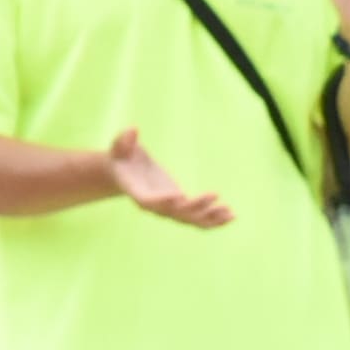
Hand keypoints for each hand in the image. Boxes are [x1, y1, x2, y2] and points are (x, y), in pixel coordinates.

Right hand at [101, 128, 231, 228]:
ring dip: (211, 218)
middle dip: (195, 207)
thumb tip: (132, 130)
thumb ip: (123, 141)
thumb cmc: (122, 157)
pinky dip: (214, 220)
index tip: (178, 196)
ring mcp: (168, 209)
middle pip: (175, 212)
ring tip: (231, 213)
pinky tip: (231, 216)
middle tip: (214, 195)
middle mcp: (154, 206)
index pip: (148, 201)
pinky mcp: (180, 208)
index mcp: (137, 193)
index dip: (162, 201)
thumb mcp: (119, 147)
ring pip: (190, 220)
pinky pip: (198, 219)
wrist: (125, 172)